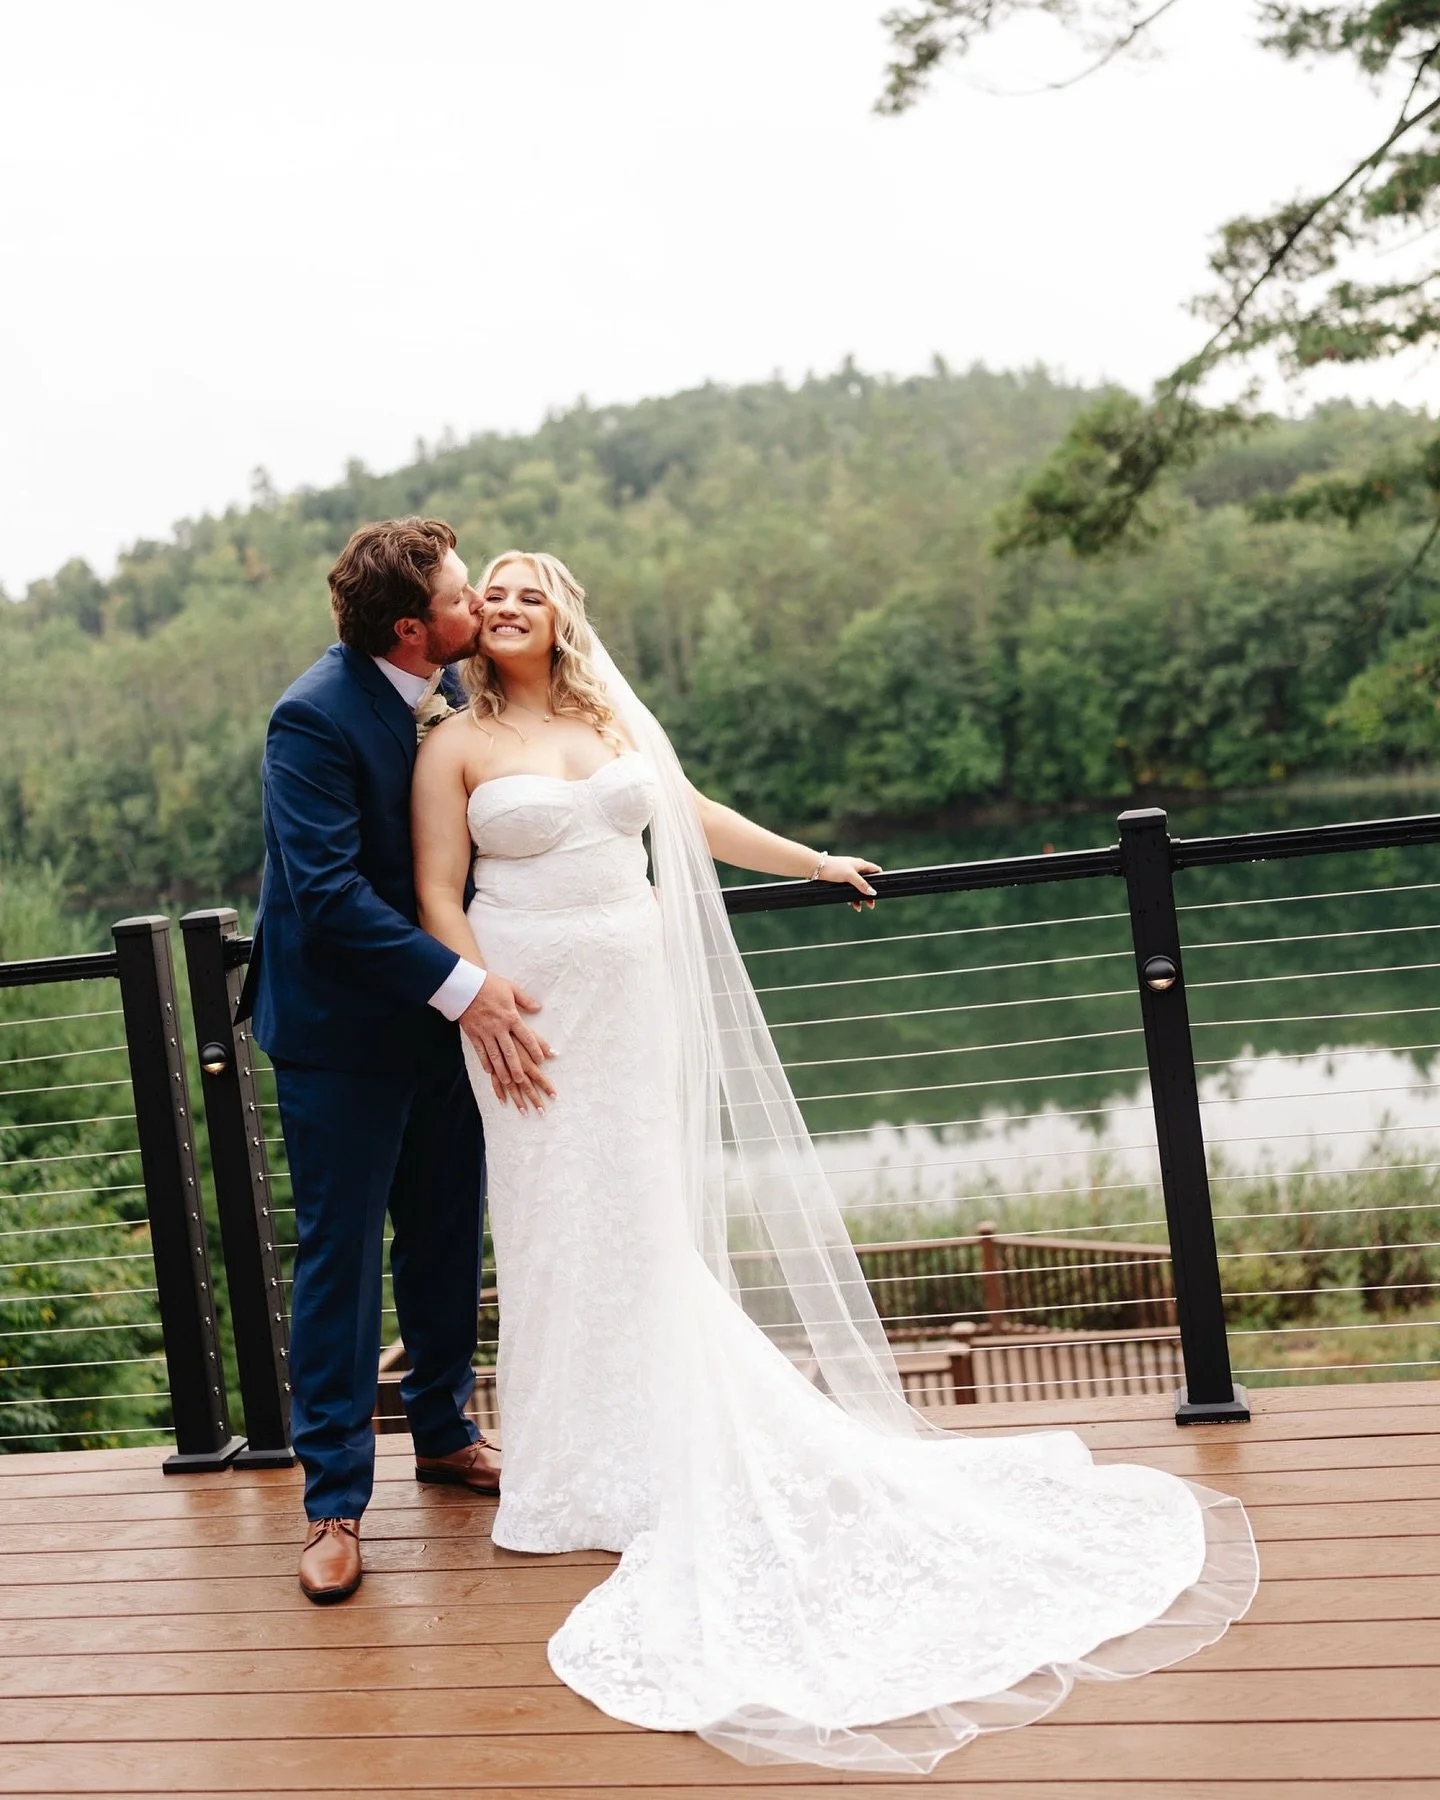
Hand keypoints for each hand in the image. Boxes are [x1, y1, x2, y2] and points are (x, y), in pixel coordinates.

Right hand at [458, 974, 555, 1113]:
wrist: (465, 986)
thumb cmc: (489, 985)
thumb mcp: (511, 988)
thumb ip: (525, 1000)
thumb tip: (538, 1008)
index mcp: (511, 1017)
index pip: (526, 1036)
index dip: (535, 1049)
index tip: (541, 1060)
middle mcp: (499, 1027)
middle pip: (510, 1051)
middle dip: (517, 1067)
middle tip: (522, 1080)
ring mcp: (485, 1032)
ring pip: (495, 1055)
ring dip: (502, 1069)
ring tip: (508, 1081)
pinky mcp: (473, 1034)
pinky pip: (480, 1051)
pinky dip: (485, 1062)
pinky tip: (489, 1071)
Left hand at [817, 854, 880, 911]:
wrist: (816, 868)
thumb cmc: (834, 868)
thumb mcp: (850, 876)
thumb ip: (862, 884)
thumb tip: (873, 892)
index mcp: (861, 865)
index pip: (875, 870)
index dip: (880, 878)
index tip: (882, 889)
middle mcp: (856, 869)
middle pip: (867, 882)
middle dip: (869, 894)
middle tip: (871, 905)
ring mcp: (848, 875)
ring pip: (858, 888)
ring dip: (860, 897)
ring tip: (859, 907)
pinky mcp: (841, 881)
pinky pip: (849, 890)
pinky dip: (851, 897)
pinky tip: (851, 904)